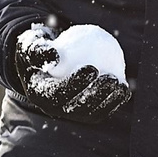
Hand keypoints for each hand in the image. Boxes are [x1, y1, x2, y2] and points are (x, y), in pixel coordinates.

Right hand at [15, 22, 132, 121]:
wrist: (49, 60)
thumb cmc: (41, 48)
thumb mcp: (32, 43)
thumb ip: (39, 50)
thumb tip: (55, 56)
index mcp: (38, 95)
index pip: (57, 93)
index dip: (75, 84)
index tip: (92, 68)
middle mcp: (53, 108)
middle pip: (76, 108)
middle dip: (96, 96)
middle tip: (111, 78)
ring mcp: (69, 112)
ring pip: (91, 113)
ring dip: (108, 102)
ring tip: (121, 86)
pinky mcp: (84, 112)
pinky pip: (100, 109)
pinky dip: (113, 102)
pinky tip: (125, 89)